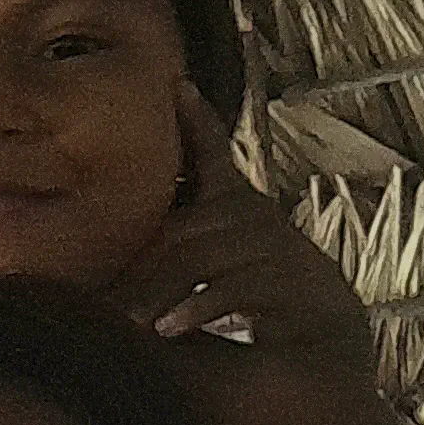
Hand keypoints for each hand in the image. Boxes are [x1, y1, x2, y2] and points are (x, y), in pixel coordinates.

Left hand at [112, 84, 375, 395]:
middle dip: (141, 260)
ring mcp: (276, 245)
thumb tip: (103, 257)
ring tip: (128, 322)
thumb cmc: (256, 302)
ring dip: (161, 291)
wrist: (326, 338)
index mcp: (236, 206)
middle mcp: (255, 216)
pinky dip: (198, 308)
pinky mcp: (291, 281)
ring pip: (202, 257)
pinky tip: (169, 329)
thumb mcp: (208, 271)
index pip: (215, 157)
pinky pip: (233, 288)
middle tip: (97, 292)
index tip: (178, 85)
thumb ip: (170, 256)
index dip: (199, 123)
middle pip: (184, 227)